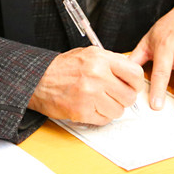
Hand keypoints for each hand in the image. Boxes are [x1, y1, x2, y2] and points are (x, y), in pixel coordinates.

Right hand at [28, 47, 143, 123]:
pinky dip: (100, 116)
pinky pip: (104, 120)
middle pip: (129, 96)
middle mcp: (97, 75)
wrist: (38, 80)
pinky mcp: (82, 111)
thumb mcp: (89, 54)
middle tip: (114, 96)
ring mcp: (90, 94)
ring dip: (112, 109)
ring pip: (119, 110)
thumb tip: (131, 75)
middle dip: (124, 98)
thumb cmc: (64, 68)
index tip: (131, 86)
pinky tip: (91, 107)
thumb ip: (111, 62)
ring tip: (99, 101)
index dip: (136, 83)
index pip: (135, 73)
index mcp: (101, 59)